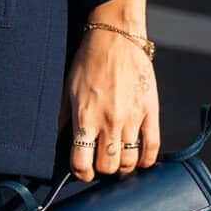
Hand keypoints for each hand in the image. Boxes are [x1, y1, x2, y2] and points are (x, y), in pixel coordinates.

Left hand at [60, 15, 159, 182]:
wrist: (115, 36)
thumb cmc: (89, 61)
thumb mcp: (67, 90)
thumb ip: (62, 119)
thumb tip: (58, 142)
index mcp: (85, 117)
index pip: (81, 163)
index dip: (80, 174)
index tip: (82, 171)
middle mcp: (109, 121)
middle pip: (108, 167)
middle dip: (102, 170)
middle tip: (101, 161)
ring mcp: (133, 117)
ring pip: (129, 162)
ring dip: (123, 167)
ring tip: (118, 159)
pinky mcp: (151, 111)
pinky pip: (153, 147)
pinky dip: (147, 160)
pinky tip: (140, 158)